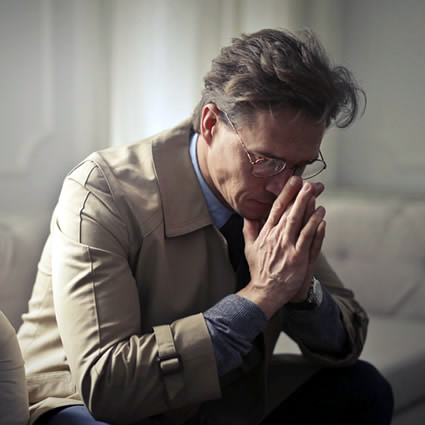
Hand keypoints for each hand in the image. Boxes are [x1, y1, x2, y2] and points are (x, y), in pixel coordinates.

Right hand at [237, 176, 325, 317]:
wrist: (265, 291)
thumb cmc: (259, 270)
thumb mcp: (249, 247)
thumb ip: (249, 229)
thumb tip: (248, 215)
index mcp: (266, 233)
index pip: (276, 209)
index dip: (286, 194)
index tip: (293, 182)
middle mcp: (276, 237)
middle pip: (289, 212)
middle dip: (299, 196)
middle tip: (308, 183)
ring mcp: (288, 247)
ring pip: (299, 222)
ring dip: (308, 207)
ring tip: (316, 195)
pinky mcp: (298, 257)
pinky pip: (308, 238)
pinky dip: (314, 226)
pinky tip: (321, 217)